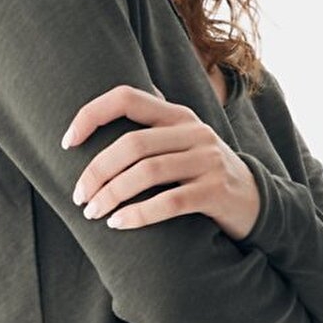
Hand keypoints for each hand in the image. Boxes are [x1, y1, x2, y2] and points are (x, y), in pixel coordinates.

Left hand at [61, 83, 260, 242]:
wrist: (256, 201)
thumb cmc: (204, 172)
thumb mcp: (183, 140)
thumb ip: (153, 124)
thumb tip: (109, 104)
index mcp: (178, 115)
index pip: (126, 98)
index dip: (91, 115)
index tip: (66, 142)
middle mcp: (193, 131)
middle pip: (132, 144)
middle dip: (97, 171)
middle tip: (79, 196)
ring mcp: (208, 160)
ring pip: (147, 173)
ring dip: (112, 195)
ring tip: (94, 213)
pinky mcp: (216, 192)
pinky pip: (169, 202)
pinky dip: (139, 214)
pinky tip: (119, 224)